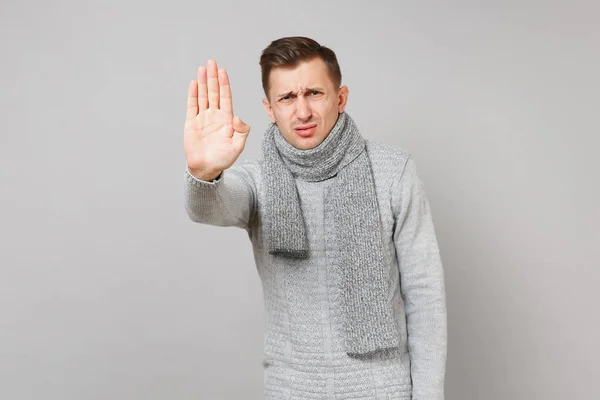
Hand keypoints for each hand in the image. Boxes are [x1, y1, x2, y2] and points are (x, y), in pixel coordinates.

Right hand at [184, 59, 249, 179]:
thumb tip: (237, 117)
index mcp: (226, 119)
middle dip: (213, 77)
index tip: (223, 71)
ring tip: (202, 68)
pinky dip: (193, 94)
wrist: (207, 168)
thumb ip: (242, 131)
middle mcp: (215, 115)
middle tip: (212, 62)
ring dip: (203, 82)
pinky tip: (194, 83)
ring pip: (203, 96)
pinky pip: (192, 106)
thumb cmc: (223, 159)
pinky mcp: (192, 123)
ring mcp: (203, 118)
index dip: (224, 84)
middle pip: (214, 92)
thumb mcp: (238, 146)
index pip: (225, 97)